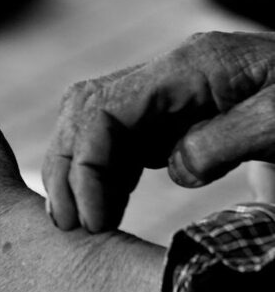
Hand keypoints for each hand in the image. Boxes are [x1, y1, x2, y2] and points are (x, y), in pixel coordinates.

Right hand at [42, 31, 274, 232]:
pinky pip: (128, 134)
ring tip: (83, 221)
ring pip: (99, 119)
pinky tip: (110, 202)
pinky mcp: (184, 111)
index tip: (93, 219)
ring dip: (81, 166)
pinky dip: (107, 168)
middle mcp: (173, 73)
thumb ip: (222, 142)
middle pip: (88, 107)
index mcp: (189, 67)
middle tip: (71, 225)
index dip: (85, 163)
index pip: (105, 107)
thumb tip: (171, 169)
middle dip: (68, 163)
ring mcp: (176, 90)